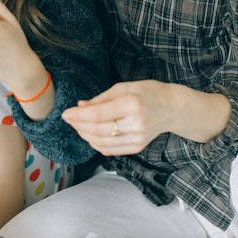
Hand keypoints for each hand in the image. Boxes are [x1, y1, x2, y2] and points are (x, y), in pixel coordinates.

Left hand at [62, 80, 177, 154]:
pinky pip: (110, 150)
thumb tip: (79, 107)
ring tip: (77, 126)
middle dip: (78, 126)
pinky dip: (96, 144)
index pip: (98, 114)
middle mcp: (135, 123)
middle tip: (69, 119)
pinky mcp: (137, 147)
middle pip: (97, 130)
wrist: (172, 108)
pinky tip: (90, 136)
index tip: (65, 113)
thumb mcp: (124, 87)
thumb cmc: (147, 93)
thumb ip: (101, 99)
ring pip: (102, 143)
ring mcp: (137, 138)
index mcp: (132, 104)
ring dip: (85, 136)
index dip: (78, 116)